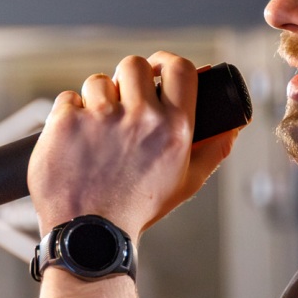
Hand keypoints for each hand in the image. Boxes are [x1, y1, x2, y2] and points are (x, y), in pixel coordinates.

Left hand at [28, 52, 241, 237]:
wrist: (89, 234)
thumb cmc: (137, 209)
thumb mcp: (186, 183)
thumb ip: (214, 150)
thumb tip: (233, 126)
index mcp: (174, 129)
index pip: (180, 68)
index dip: (167, 63)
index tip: (157, 71)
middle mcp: (140, 118)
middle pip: (134, 64)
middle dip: (127, 79)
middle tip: (122, 102)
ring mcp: (100, 118)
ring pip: (98, 81)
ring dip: (97, 99)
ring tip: (96, 131)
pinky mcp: (64, 123)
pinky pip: (67, 99)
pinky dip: (69, 116)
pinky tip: (74, 143)